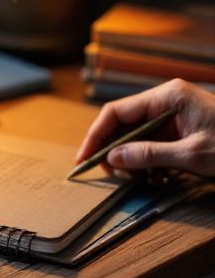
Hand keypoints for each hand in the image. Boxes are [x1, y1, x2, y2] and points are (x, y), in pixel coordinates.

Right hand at [75, 79, 214, 176]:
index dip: (95, 136)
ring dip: (131, 160)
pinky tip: (153, 178)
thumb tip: (113, 158)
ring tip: (136, 180)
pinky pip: (153, 143)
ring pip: (136, 136)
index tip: (85, 160)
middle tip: (110, 176)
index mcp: (167, 96)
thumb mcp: (193, 154)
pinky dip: (148, 161)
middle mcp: (167, 101)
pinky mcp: (182, 128)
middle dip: (113, 151)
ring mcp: (175, 114)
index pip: (116, 112)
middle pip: (123, 123)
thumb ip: (149, 154)